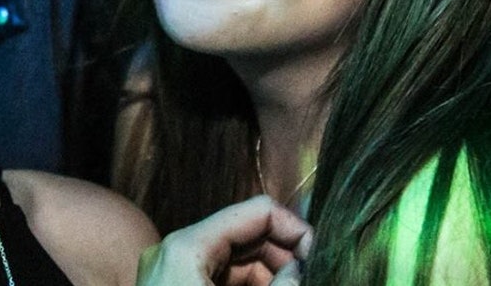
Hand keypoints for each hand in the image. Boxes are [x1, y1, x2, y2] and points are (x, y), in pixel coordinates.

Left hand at [138, 196, 311, 285]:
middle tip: (314, 276)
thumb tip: (303, 270)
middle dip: (285, 255)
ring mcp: (170, 270)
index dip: (295, 229)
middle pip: (246, 235)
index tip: (320, 256)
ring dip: (270, 272)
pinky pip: (219, 277)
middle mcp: (175, 250)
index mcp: (186, 245)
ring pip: (235, 259)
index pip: (255, 211)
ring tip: (297, 284)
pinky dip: (249, 285)